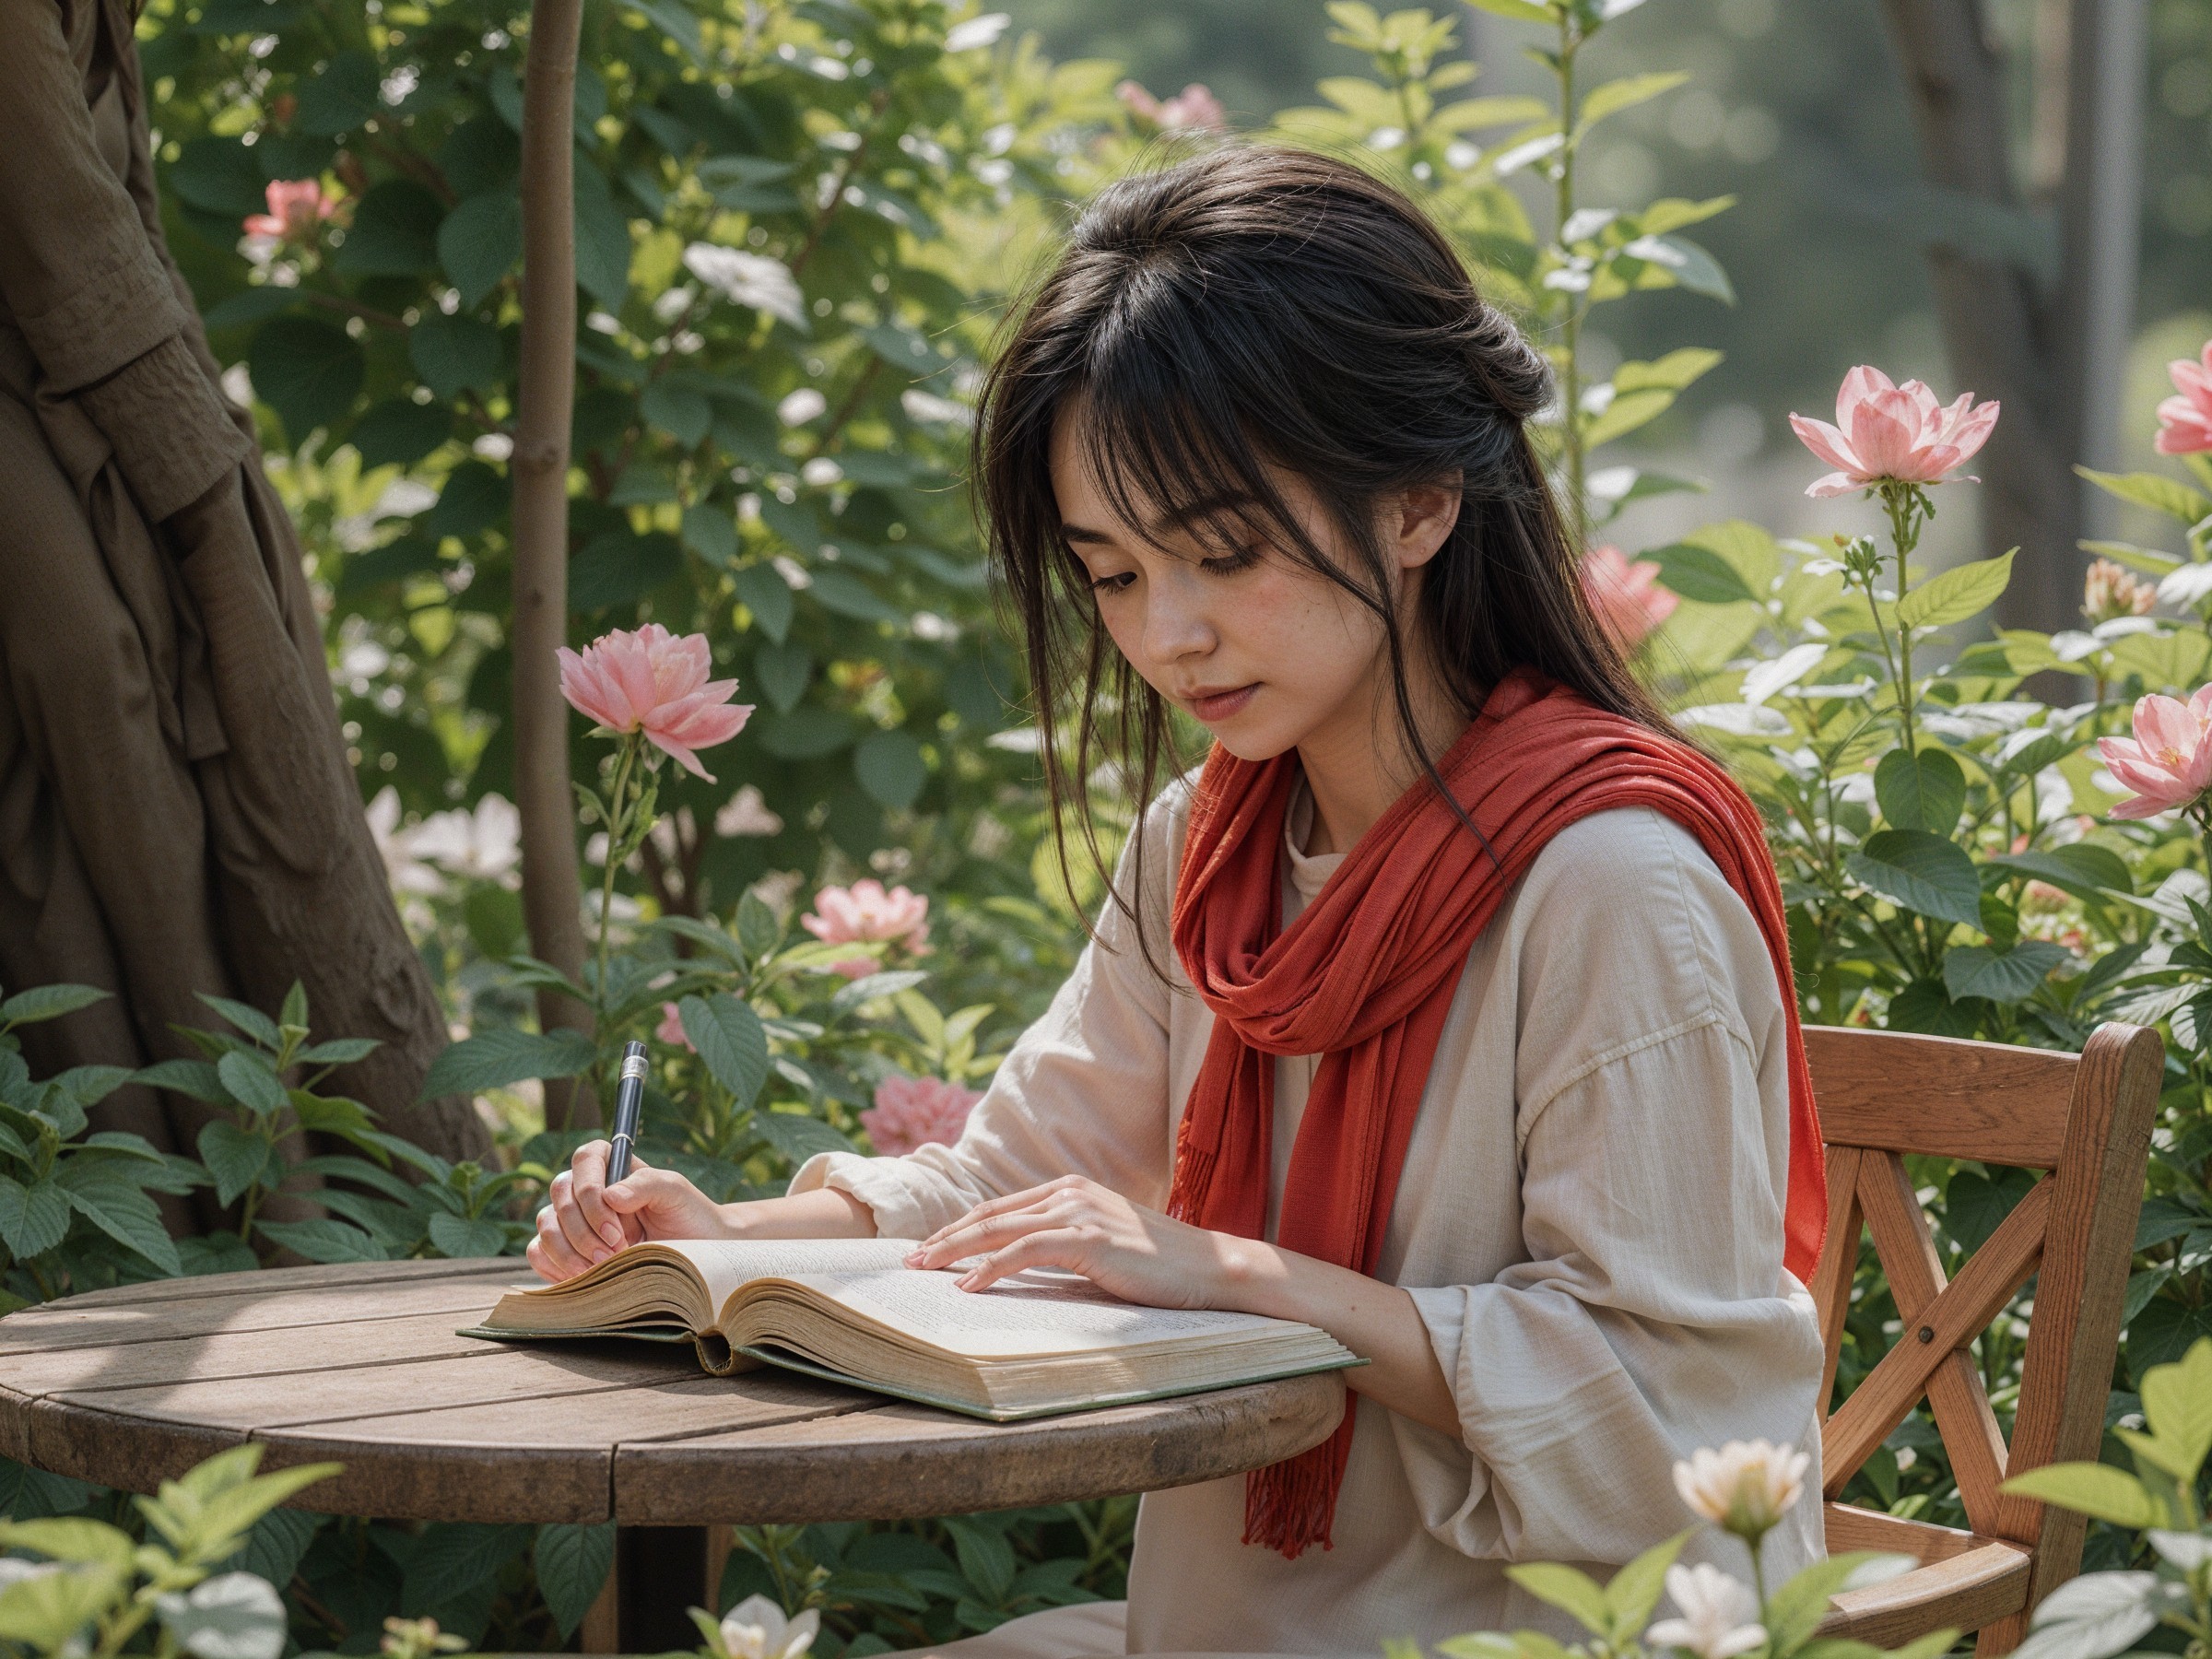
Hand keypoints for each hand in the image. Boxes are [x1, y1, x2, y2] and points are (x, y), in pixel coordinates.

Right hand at [526, 1140, 729, 1281]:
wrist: (695, 1253)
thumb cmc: (687, 1215)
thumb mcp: (675, 1192)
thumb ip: (646, 1184)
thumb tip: (610, 1194)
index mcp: (612, 1165)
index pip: (585, 1161)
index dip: (591, 1194)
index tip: (615, 1229)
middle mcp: (587, 1189)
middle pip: (560, 1197)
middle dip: (584, 1232)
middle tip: (614, 1254)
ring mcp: (573, 1220)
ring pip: (546, 1226)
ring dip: (568, 1252)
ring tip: (600, 1270)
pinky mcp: (565, 1249)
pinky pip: (538, 1252)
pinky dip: (552, 1266)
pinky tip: (579, 1277)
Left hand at [902, 1174, 1243, 1309]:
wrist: (1210, 1267)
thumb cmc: (1159, 1267)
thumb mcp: (1101, 1248)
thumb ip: (1063, 1248)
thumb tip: (1018, 1271)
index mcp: (1070, 1189)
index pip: (999, 1207)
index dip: (959, 1228)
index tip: (928, 1249)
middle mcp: (1069, 1191)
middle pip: (989, 1213)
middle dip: (944, 1237)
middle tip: (908, 1259)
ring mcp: (1077, 1210)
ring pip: (997, 1228)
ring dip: (954, 1251)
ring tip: (923, 1270)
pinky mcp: (1086, 1237)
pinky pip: (1023, 1251)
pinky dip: (988, 1268)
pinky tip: (967, 1285)